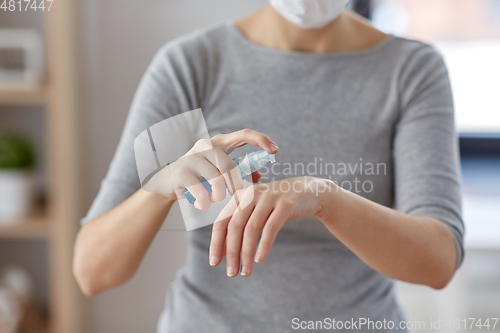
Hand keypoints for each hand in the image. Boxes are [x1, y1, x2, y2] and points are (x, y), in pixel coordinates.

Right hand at [143, 129, 277, 209]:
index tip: (275, 150)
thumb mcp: (220, 172)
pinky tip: (202, 203)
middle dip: (235, 186)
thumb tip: (259, 176)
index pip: (244, 134)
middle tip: (234, 195)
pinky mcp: (183, 172)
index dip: (261, 140)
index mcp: (219, 142)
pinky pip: (203, 192)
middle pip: (231, 167)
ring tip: (214, 198)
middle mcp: (206, 145)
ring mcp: (193, 157)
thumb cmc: (200, 176)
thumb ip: (239, 171)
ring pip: (218, 181)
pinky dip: (206, 202)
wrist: (168, 182)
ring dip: (219, 195)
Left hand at [209, 177, 331, 276]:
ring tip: (245, 272)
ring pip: (251, 229)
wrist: (307, 191)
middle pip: (234, 226)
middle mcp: (251, 194)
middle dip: (231, 252)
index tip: (214, 263)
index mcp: (240, 196)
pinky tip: (259, 260)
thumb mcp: (256, 213)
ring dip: (246, 253)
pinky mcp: (285, 205)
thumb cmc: (277, 206)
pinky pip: (271, 228)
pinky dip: (263, 245)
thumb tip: (224, 253)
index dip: (216, 243)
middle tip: (231, 273)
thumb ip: (241, 228)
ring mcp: (268, 198)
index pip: (222, 221)